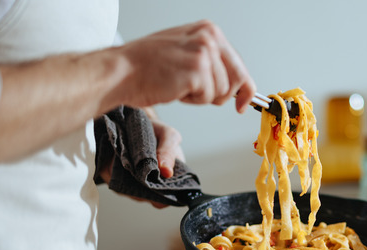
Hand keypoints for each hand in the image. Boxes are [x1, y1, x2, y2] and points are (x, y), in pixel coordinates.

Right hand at [118, 20, 255, 112]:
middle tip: (198, 94)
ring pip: (222, 92)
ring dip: (201, 97)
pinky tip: (176, 89)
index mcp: (209, 30)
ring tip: (179, 85)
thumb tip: (238, 85)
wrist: (123, 71)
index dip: (244, 88)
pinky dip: (193, 101)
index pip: (239, 63)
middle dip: (222, 95)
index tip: (244, 103)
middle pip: (237, 79)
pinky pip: (209, 98)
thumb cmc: (147, 65)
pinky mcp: (198, 70)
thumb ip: (212, 63)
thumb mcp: (186, 53)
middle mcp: (210, 37)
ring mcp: (205, 52)